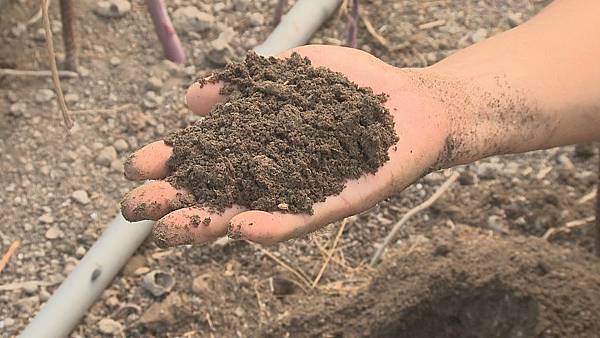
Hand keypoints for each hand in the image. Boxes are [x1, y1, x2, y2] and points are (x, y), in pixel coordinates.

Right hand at [121, 45, 451, 246]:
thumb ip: (245, 83)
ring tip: (175, 231)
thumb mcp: (292, 74)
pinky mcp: (345, 200)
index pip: (210, 158)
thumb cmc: (355, 87)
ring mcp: (309, 191)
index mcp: (264, 146)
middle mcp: (280, 174)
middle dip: (179, 201)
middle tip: (135, 209)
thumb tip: (192, 99)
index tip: (137, 164)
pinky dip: (278, 223)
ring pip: (255, 212)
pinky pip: (308, 216)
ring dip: (214, 223)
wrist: (415, 102)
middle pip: (222, 192)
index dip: (174, 163)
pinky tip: (246, 229)